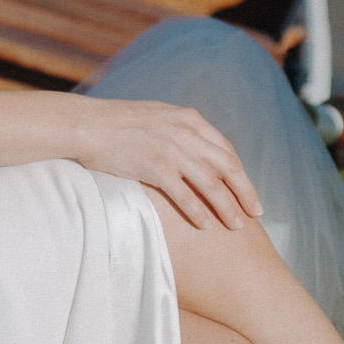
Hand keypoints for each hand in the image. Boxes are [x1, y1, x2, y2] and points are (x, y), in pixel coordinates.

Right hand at [73, 98, 262, 230]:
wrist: (86, 124)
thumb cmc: (116, 123)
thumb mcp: (157, 117)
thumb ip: (179, 129)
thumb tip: (194, 146)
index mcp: (189, 119)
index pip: (225, 150)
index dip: (240, 173)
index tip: (247, 190)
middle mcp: (187, 133)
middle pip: (228, 167)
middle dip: (245, 191)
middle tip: (256, 212)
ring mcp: (172, 150)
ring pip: (212, 184)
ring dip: (227, 207)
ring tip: (236, 226)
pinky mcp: (156, 167)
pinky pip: (186, 196)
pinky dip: (199, 212)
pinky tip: (206, 227)